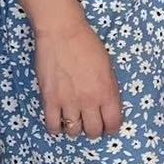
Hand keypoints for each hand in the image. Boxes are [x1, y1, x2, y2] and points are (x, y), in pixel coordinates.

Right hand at [35, 15, 122, 138]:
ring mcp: (68, 102)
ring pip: (74, 131)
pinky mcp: (50, 100)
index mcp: (107, 91)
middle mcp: (89, 100)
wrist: (62, 32)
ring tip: (74, 120)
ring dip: (75, 128)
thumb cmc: (86, 43)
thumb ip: (109, 88)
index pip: (113, 123)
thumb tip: (107, 105)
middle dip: (94, 130)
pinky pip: (52, 126)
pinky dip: (56, 128)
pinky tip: (58, 121)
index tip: (108, 127)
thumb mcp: (108, 66)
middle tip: (91, 123)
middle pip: (94, 131)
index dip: (111, 128)